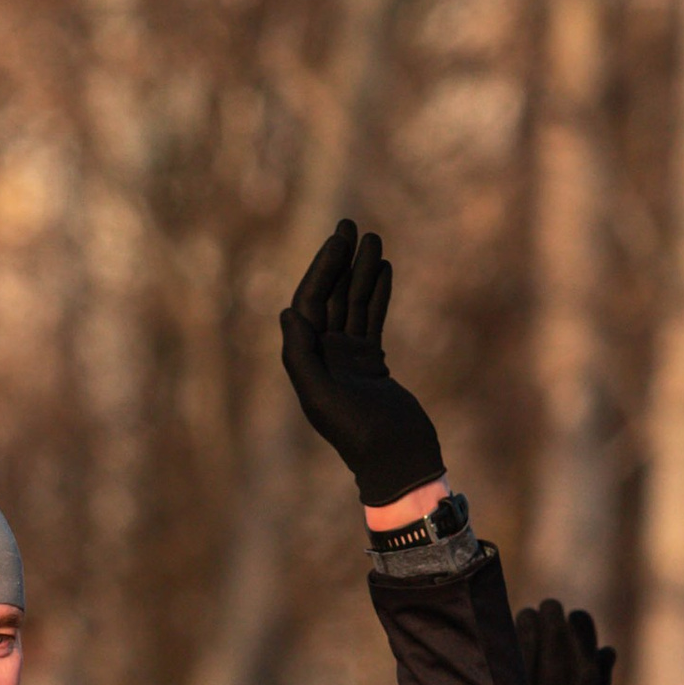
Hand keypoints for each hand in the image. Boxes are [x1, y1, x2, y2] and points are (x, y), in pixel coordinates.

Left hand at [278, 220, 446, 504]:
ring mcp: (348, 357)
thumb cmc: (359, 434)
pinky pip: (371, 319)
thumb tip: (286, 311)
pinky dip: (377, 294)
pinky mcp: (372, 362)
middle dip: (340, 260)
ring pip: (353, 304)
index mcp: (307, 360)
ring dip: (362, 271)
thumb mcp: (321, 396)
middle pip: (329, 296)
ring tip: (374, 239)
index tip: (339, 239)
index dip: (321, 268)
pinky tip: (384, 269)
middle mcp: (324, 354)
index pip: (309, 302)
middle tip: (351, 225)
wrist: (397, 460)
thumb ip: (300, 355)